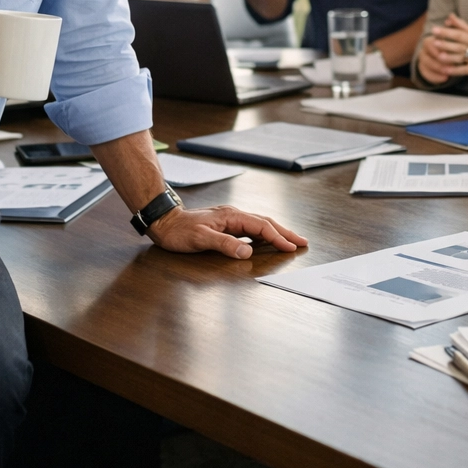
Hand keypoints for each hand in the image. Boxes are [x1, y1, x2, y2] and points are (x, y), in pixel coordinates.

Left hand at [147, 204, 307, 259]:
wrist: (165, 222)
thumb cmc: (180, 231)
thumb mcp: (201, 240)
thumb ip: (225, 245)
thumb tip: (248, 252)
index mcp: (232, 217)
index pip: (262, 227)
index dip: (278, 237)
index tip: (292, 247)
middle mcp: (234, 215)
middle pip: (266, 222)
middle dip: (285, 232)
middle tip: (302, 241)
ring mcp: (230, 219)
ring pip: (260, 224)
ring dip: (276, 232)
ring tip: (290, 241)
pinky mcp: (226, 224)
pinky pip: (251, 228)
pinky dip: (263, 234)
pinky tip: (265, 241)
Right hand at [416, 30, 455, 84]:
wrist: (443, 55)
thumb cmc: (449, 44)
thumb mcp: (452, 36)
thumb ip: (453, 27)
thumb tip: (452, 15)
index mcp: (429, 40)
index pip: (429, 43)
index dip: (438, 48)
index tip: (447, 52)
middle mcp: (424, 50)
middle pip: (426, 56)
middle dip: (438, 61)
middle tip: (450, 65)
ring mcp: (423, 60)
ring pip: (426, 65)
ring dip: (437, 69)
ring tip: (448, 73)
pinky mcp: (424, 69)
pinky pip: (427, 74)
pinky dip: (436, 77)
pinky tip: (445, 78)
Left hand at [425, 15, 467, 81]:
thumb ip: (463, 26)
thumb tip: (449, 17)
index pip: (461, 30)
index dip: (449, 28)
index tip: (437, 27)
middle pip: (460, 40)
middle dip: (446, 37)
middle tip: (434, 35)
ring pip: (462, 55)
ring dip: (449, 54)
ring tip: (438, 54)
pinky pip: (465, 70)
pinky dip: (455, 70)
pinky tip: (446, 70)